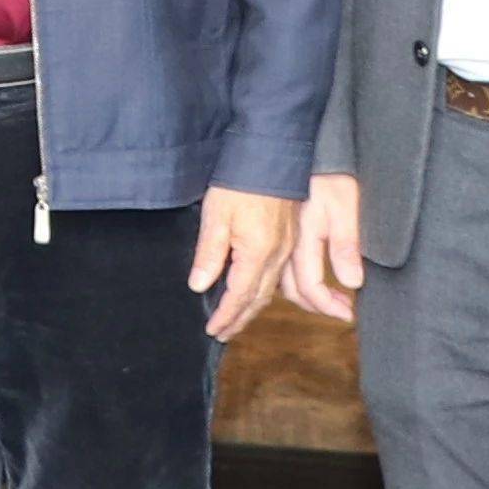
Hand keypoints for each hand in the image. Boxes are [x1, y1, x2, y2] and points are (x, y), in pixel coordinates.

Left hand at [188, 186, 305, 342]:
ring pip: (271, 289)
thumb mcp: (216, 217)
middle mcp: (277, 256)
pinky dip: (264, 291)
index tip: (213, 331)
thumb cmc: (240, 182)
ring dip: (253, 308)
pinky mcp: (289, 238)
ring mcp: (286, 247)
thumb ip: (208, 255)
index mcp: (258, 253)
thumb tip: (199, 286)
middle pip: (258, 299)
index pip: (239, 296)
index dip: (225, 316)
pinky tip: (256, 292)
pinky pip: (279, 275)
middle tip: (223, 334)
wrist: (271, 155)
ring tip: (237, 320)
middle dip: (240, 319)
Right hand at [282, 170, 366, 321]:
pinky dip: (293, 278)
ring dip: (305, 294)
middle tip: (341, 310)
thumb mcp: (344, 205)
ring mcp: (279, 237)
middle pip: (292, 289)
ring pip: (281, 279)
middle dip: (316, 305)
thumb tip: (352, 281)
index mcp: (302, 240)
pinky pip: (278, 265)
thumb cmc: (327, 173)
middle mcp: (285, 243)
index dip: (328, 305)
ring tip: (328, 298)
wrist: (297, 146)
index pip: (310, 286)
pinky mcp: (277, 230)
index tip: (348, 315)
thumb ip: (345, 245)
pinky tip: (307, 275)